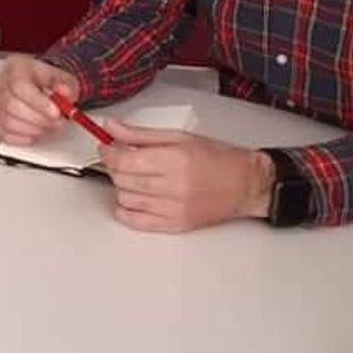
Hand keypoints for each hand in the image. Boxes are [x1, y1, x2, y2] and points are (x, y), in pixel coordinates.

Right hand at [0, 54, 80, 145]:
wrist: (39, 85)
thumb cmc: (47, 81)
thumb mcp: (63, 78)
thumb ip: (66, 85)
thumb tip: (64, 92)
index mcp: (16, 67)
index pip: (19, 85)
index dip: (38, 102)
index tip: (56, 113)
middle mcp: (1, 82)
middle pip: (11, 104)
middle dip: (38, 119)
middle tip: (57, 123)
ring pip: (8, 121)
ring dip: (33, 129)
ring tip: (48, 126)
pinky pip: (4, 133)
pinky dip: (22, 137)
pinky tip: (34, 132)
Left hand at [96, 119, 273, 231]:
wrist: (246, 184)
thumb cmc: (219, 159)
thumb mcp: (179, 136)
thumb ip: (140, 134)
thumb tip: (112, 127)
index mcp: (175, 160)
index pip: (125, 160)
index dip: (108, 152)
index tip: (106, 147)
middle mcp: (173, 187)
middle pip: (123, 180)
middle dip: (114, 167)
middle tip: (120, 159)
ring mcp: (173, 209)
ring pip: (126, 199)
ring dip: (121, 187)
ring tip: (132, 177)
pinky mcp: (175, 225)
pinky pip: (136, 222)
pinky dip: (126, 210)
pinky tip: (133, 198)